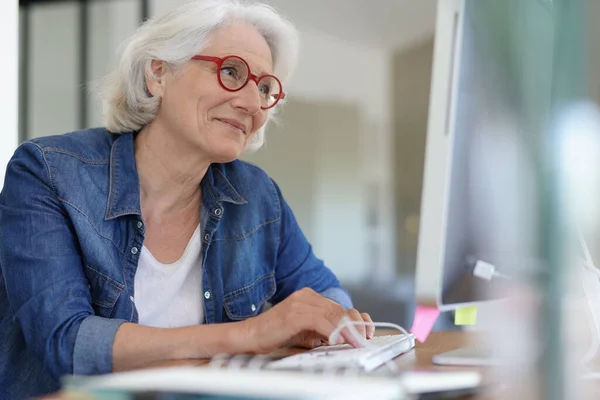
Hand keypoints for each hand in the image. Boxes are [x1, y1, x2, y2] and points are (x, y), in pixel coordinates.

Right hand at [239, 288, 373, 353]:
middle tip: (365, 340)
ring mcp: (301, 302)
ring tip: (358, 343)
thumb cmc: (276, 335)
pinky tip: (340, 341)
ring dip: (348, 330)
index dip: (356, 320)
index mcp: (310, 298)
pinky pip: (322, 320)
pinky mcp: (296, 312)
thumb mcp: (305, 333)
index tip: (367, 332)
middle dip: (355, 326)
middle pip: (340, 309)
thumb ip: (324, 331)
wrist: (250, 336)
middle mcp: (307, 295)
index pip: (340, 307)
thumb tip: (347, 338)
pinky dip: (334, 331)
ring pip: (334, 314)